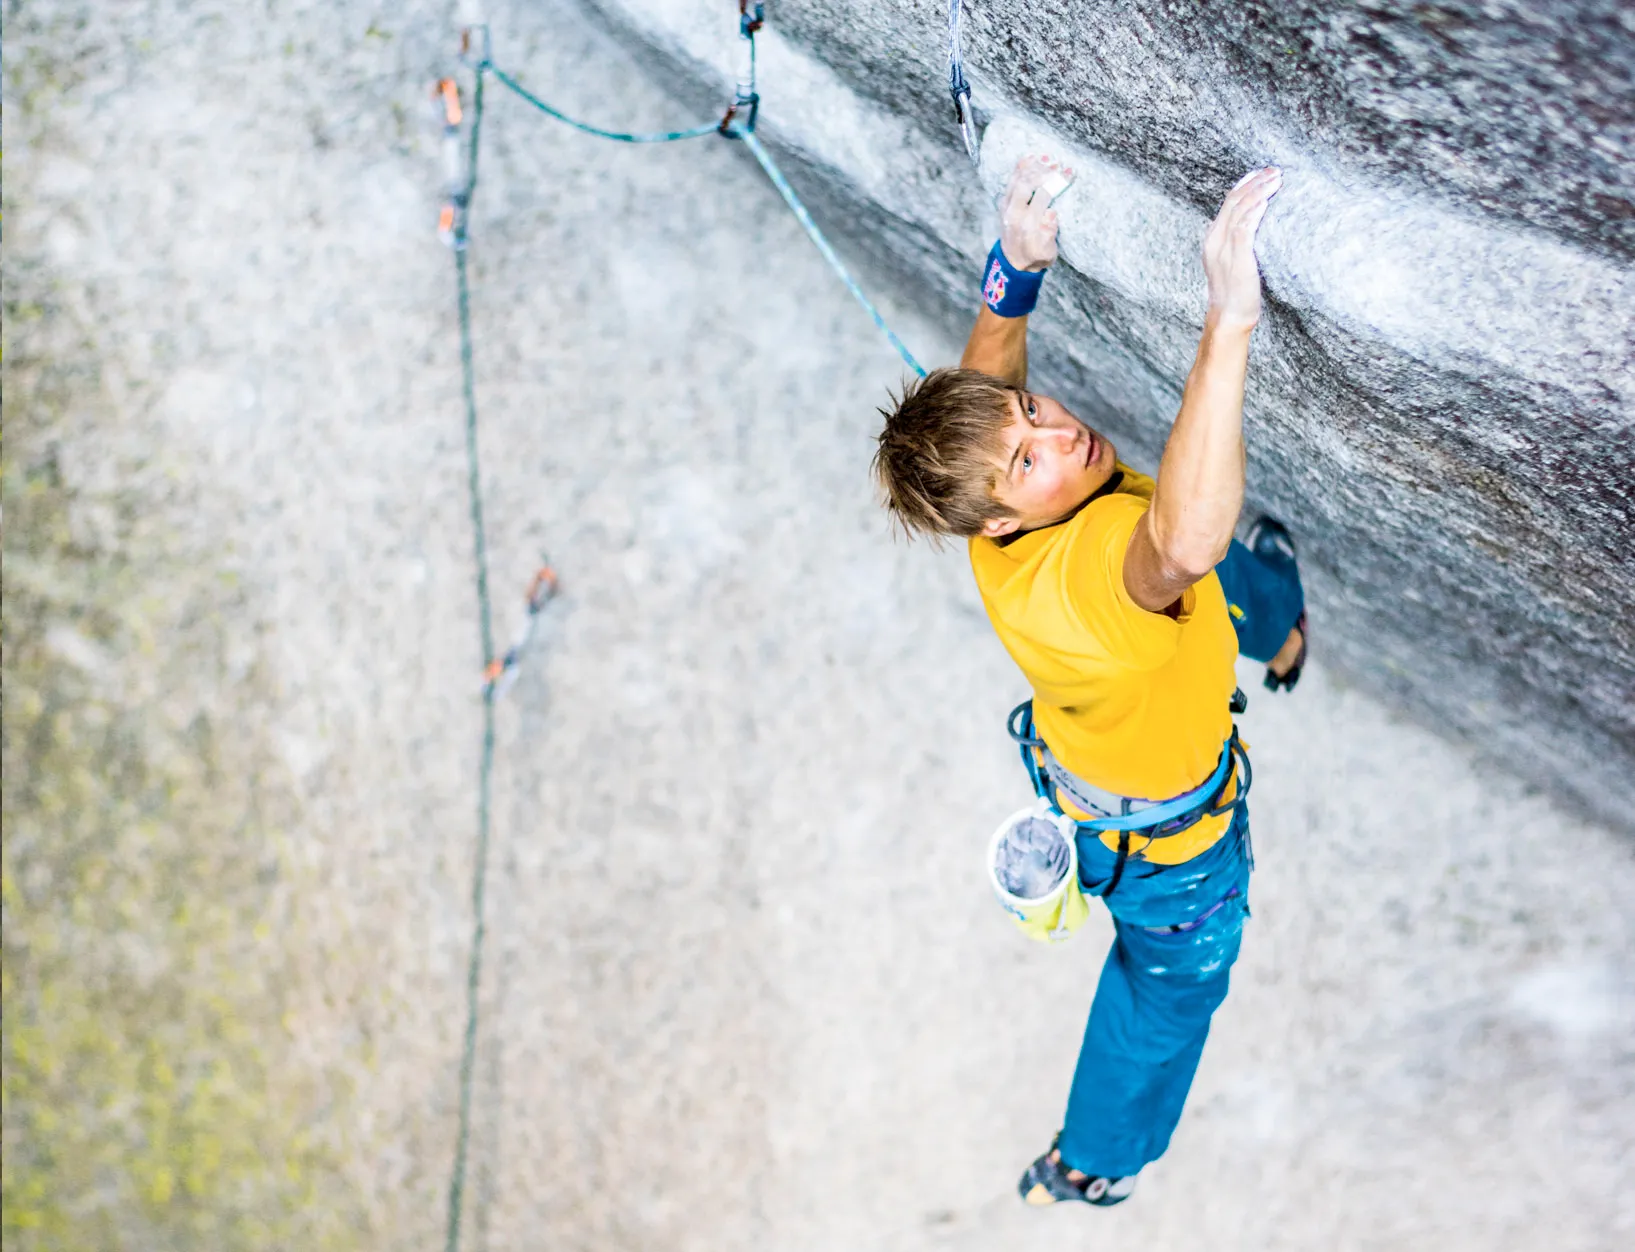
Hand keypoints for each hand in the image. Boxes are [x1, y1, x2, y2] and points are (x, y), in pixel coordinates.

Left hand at [999, 153, 1071, 271]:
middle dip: (1043, 171)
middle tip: (1058, 164)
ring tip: (1046, 158)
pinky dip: (1020, 168)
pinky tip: (1030, 158)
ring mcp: (1006, 207)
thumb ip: (1048, 234)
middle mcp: (1013, 214)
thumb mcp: (1046, 253)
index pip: (1042, 196)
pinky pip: (1010, 182)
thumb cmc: (1035, 257)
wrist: (1014, 264)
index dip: (1057, 182)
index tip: (1069, 173)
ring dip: (1032, 167)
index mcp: (1026, 224)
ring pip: (1016, 180)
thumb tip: (1051, 214)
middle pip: (1026, 184)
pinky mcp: (1004, 204)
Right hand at [1203, 166, 1281, 331]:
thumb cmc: (1235, 291)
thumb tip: (1259, 224)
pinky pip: (1243, 231)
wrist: (1229, 317)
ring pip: (1239, 211)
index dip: (1246, 183)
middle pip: (1234, 201)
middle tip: (1275, 171)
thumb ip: (1241, 241)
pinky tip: (1266, 202)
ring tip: (1275, 180)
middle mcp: (1215, 240)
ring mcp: (1224, 249)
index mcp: (1213, 238)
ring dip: (1259, 192)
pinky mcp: (1237, 260)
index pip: (1228, 202)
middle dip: (1255, 182)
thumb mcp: (1233, 260)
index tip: (1262, 172)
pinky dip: (1254, 214)